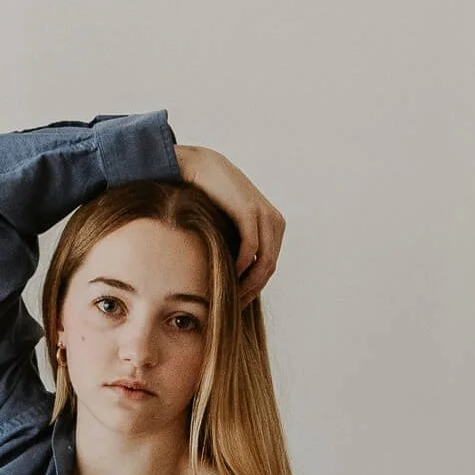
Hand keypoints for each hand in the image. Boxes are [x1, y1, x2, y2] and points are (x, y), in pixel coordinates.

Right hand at [172, 145, 284, 302]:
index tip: (237, 303)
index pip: (269, 266)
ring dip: (248, 283)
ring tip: (229, 297)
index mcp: (274, 226)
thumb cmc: (209, 198)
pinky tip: (227, 275)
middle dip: (252, 290)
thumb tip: (231, 277)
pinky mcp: (250, 212)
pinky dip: (241, 266)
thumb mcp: (228, 226)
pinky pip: (251, 249)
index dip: (255, 288)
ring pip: (264, 262)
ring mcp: (265, 216)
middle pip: (269, 268)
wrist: (199, 166)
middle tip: (233, 307)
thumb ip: (235, 246)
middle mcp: (275, 221)